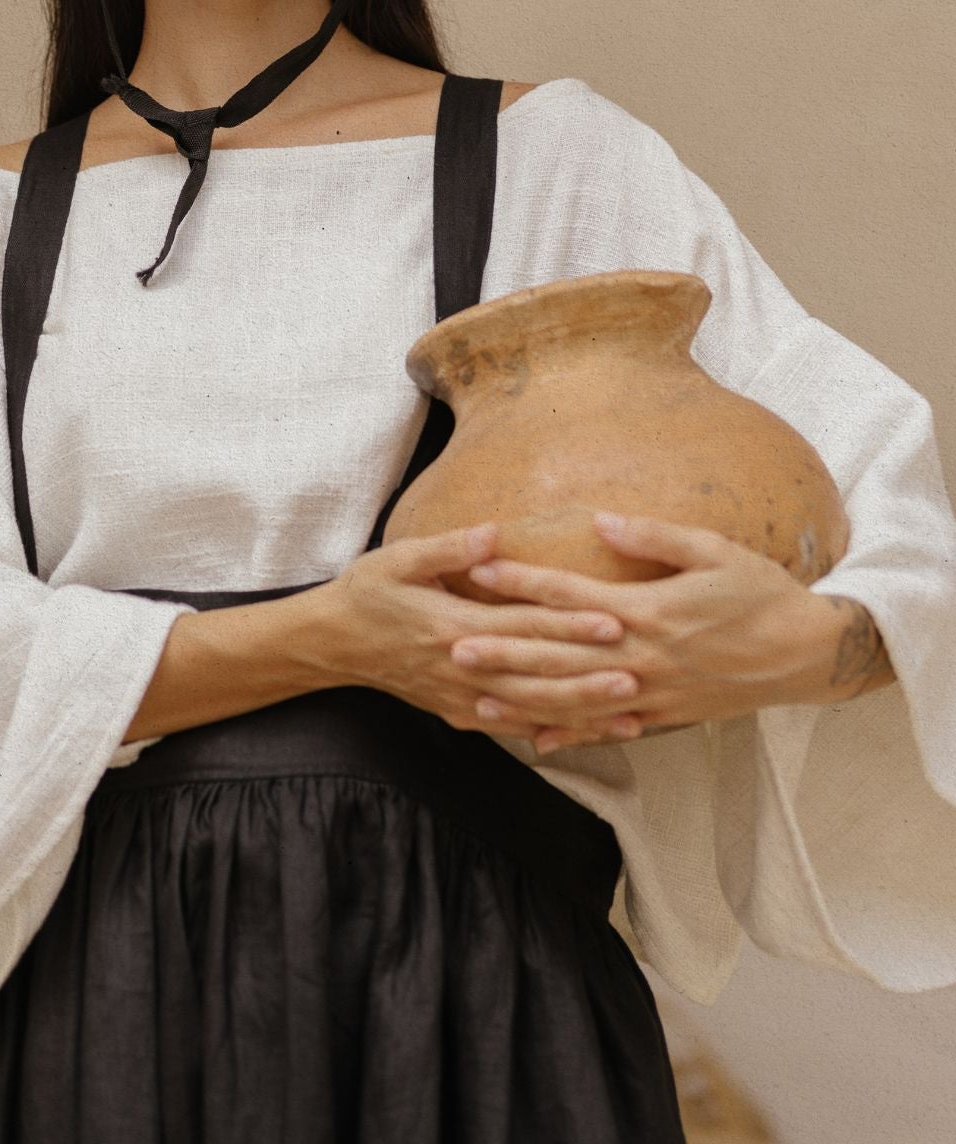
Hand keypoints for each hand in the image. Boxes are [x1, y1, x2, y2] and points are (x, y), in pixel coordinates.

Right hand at [325, 522, 644, 745]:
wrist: (332, 643)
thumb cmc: (368, 592)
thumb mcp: (398, 559)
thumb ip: (448, 548)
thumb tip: (491, 532)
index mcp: (452, 625)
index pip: (523, 625)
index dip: (569, 624)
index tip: (613, 621)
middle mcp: (462, 668)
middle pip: (536, 675)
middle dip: (589, 676)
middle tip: (640, 673)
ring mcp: (462, 698)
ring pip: (531, 710)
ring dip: (582, 713)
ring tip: (630, 712)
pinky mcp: (460, 714)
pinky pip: (513, 727)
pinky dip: (553, 732)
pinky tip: (588, 734)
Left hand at [447, 511, 827, 751]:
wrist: (806, 653)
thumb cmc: (760, 592)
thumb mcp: (713, 549)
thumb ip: (654, 536)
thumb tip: (602, 519)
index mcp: (648, 610)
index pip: (570, 592)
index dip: (522, 579)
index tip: (479, 569)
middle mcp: (641, 655)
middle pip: (559, 651)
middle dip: (503, 647)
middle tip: (451, 644)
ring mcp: (651, 691)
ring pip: (575, 697)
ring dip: (523, 696)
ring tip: (475, 695)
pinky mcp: (664, 714)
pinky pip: (608, 728)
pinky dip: (570, 734)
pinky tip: (534, 739)